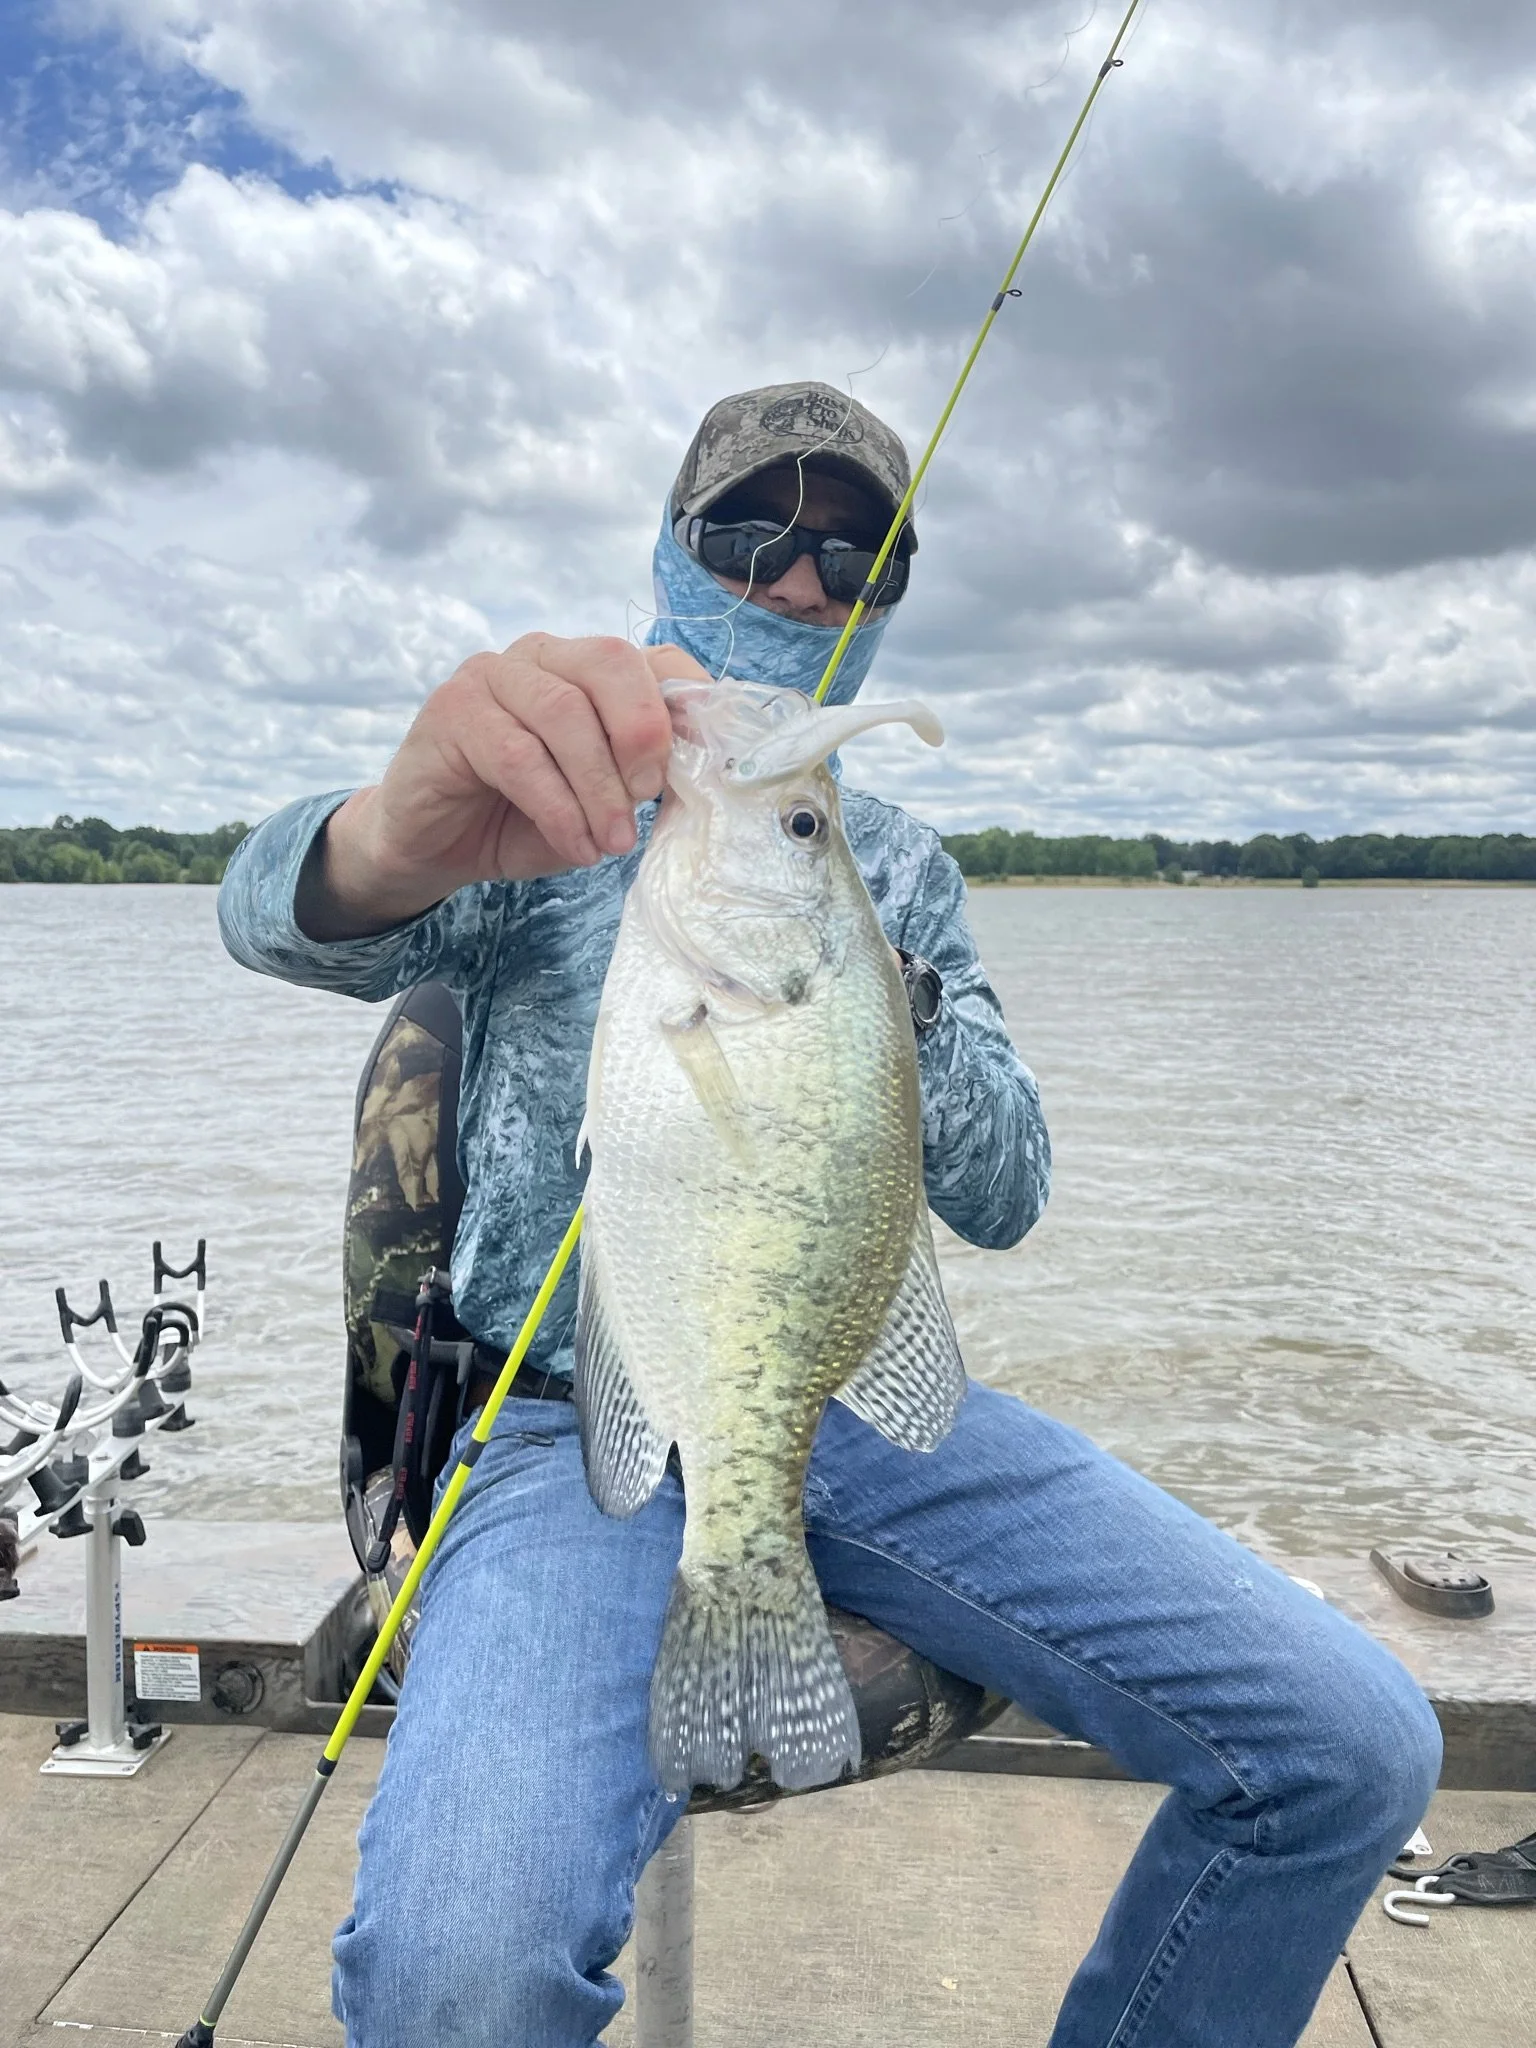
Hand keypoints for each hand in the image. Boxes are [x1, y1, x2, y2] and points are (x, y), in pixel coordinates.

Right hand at [298, 636, 709, 938]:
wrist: (434, 846)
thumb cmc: (523, 819)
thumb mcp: (599, 803)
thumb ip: (640, 781)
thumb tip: (696, 778)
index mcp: (589, 669)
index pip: (656, 659)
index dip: (689, 706)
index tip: (702, 768)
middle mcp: (543, 655)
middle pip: (611, 663)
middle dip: (641, 734)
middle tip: (648, 798)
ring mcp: (493, 674)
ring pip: (564, 713)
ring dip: (598, 788)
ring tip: (612, 843)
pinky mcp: (452, 708)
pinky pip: (519, 755)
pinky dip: (557, 808)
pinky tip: (575, 847)